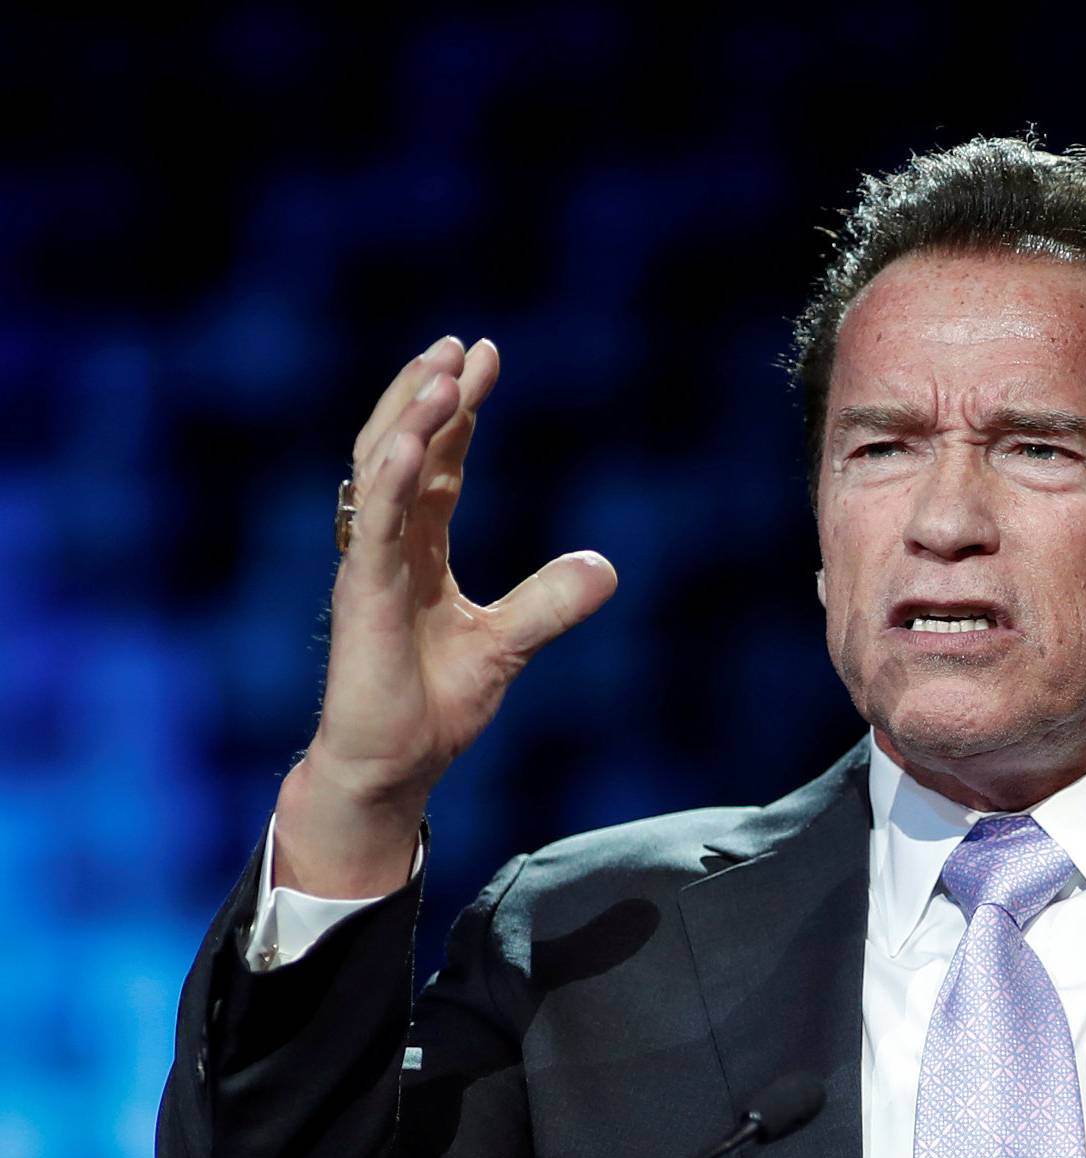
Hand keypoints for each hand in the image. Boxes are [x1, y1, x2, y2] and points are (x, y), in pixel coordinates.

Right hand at [273, 336, 618, 896]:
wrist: (392, 768)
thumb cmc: (432, 707)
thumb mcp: (509, 645)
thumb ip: (550, 603)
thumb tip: (606, 567)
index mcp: (420, 549)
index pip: (439, 462)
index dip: (458, 410)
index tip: (485, 358)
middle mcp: (390, 546)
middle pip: (404, 447)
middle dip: (429, 392)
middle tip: (461, 344)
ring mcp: (370, 566)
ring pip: (381, 472)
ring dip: (409, 419)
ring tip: (440, 373)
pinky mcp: (362, 596)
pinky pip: (374, 526)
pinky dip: (392, 481)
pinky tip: (413, 444)